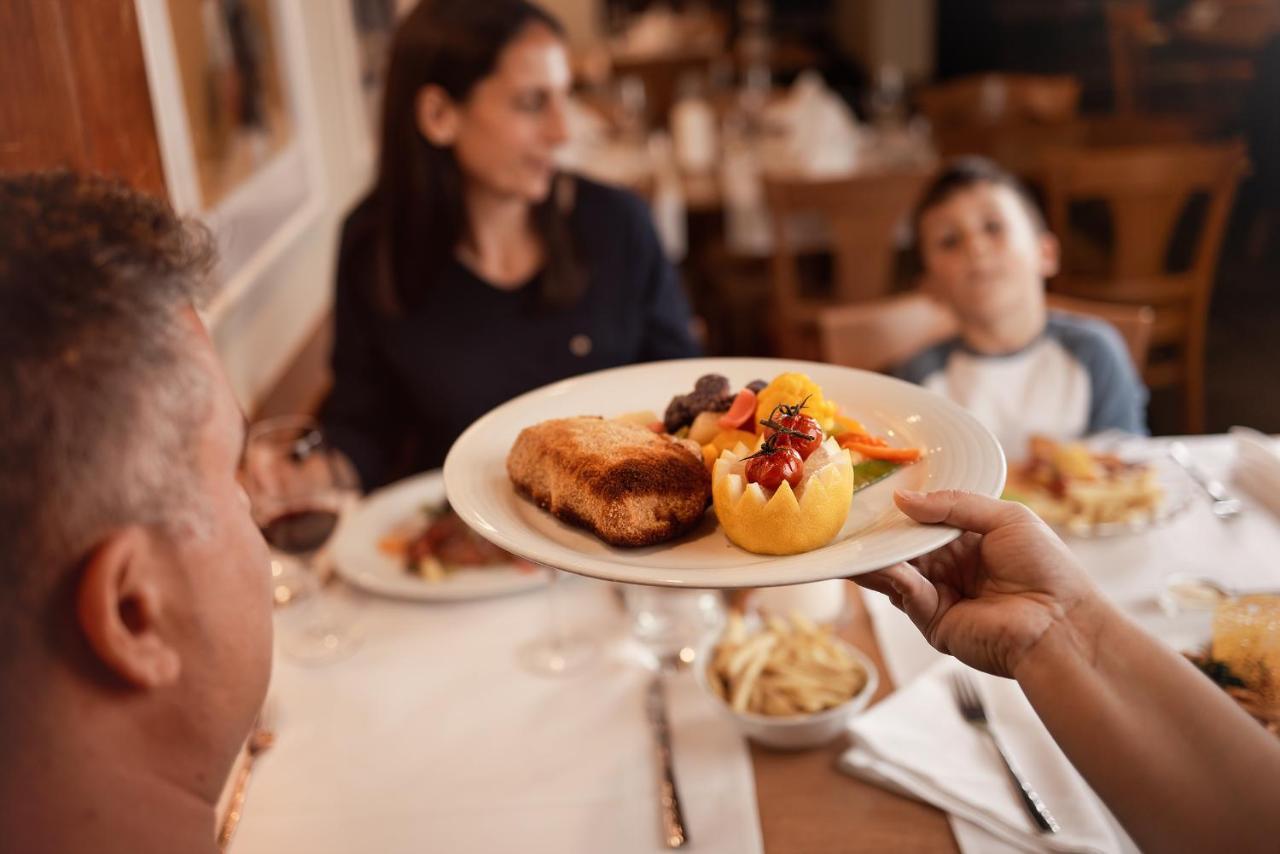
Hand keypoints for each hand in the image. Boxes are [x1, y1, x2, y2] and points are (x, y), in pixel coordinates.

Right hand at [854, 489, 1100, 677]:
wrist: (1060, 623)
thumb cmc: (1047, 569)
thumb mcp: (1006, 518)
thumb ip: (954, 504)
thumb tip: (902, 499)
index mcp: (969, 544)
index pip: (926, 524)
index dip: (904, 511)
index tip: (878, 493)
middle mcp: (951, 569)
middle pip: (905, 547)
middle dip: (882, 532)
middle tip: (854, 514)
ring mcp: (939, 596)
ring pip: (896, 570)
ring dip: (878, 554)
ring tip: (855, 537)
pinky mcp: (932, 621)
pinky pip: (904, 593)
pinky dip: (891, 575)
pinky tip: (883, 562)